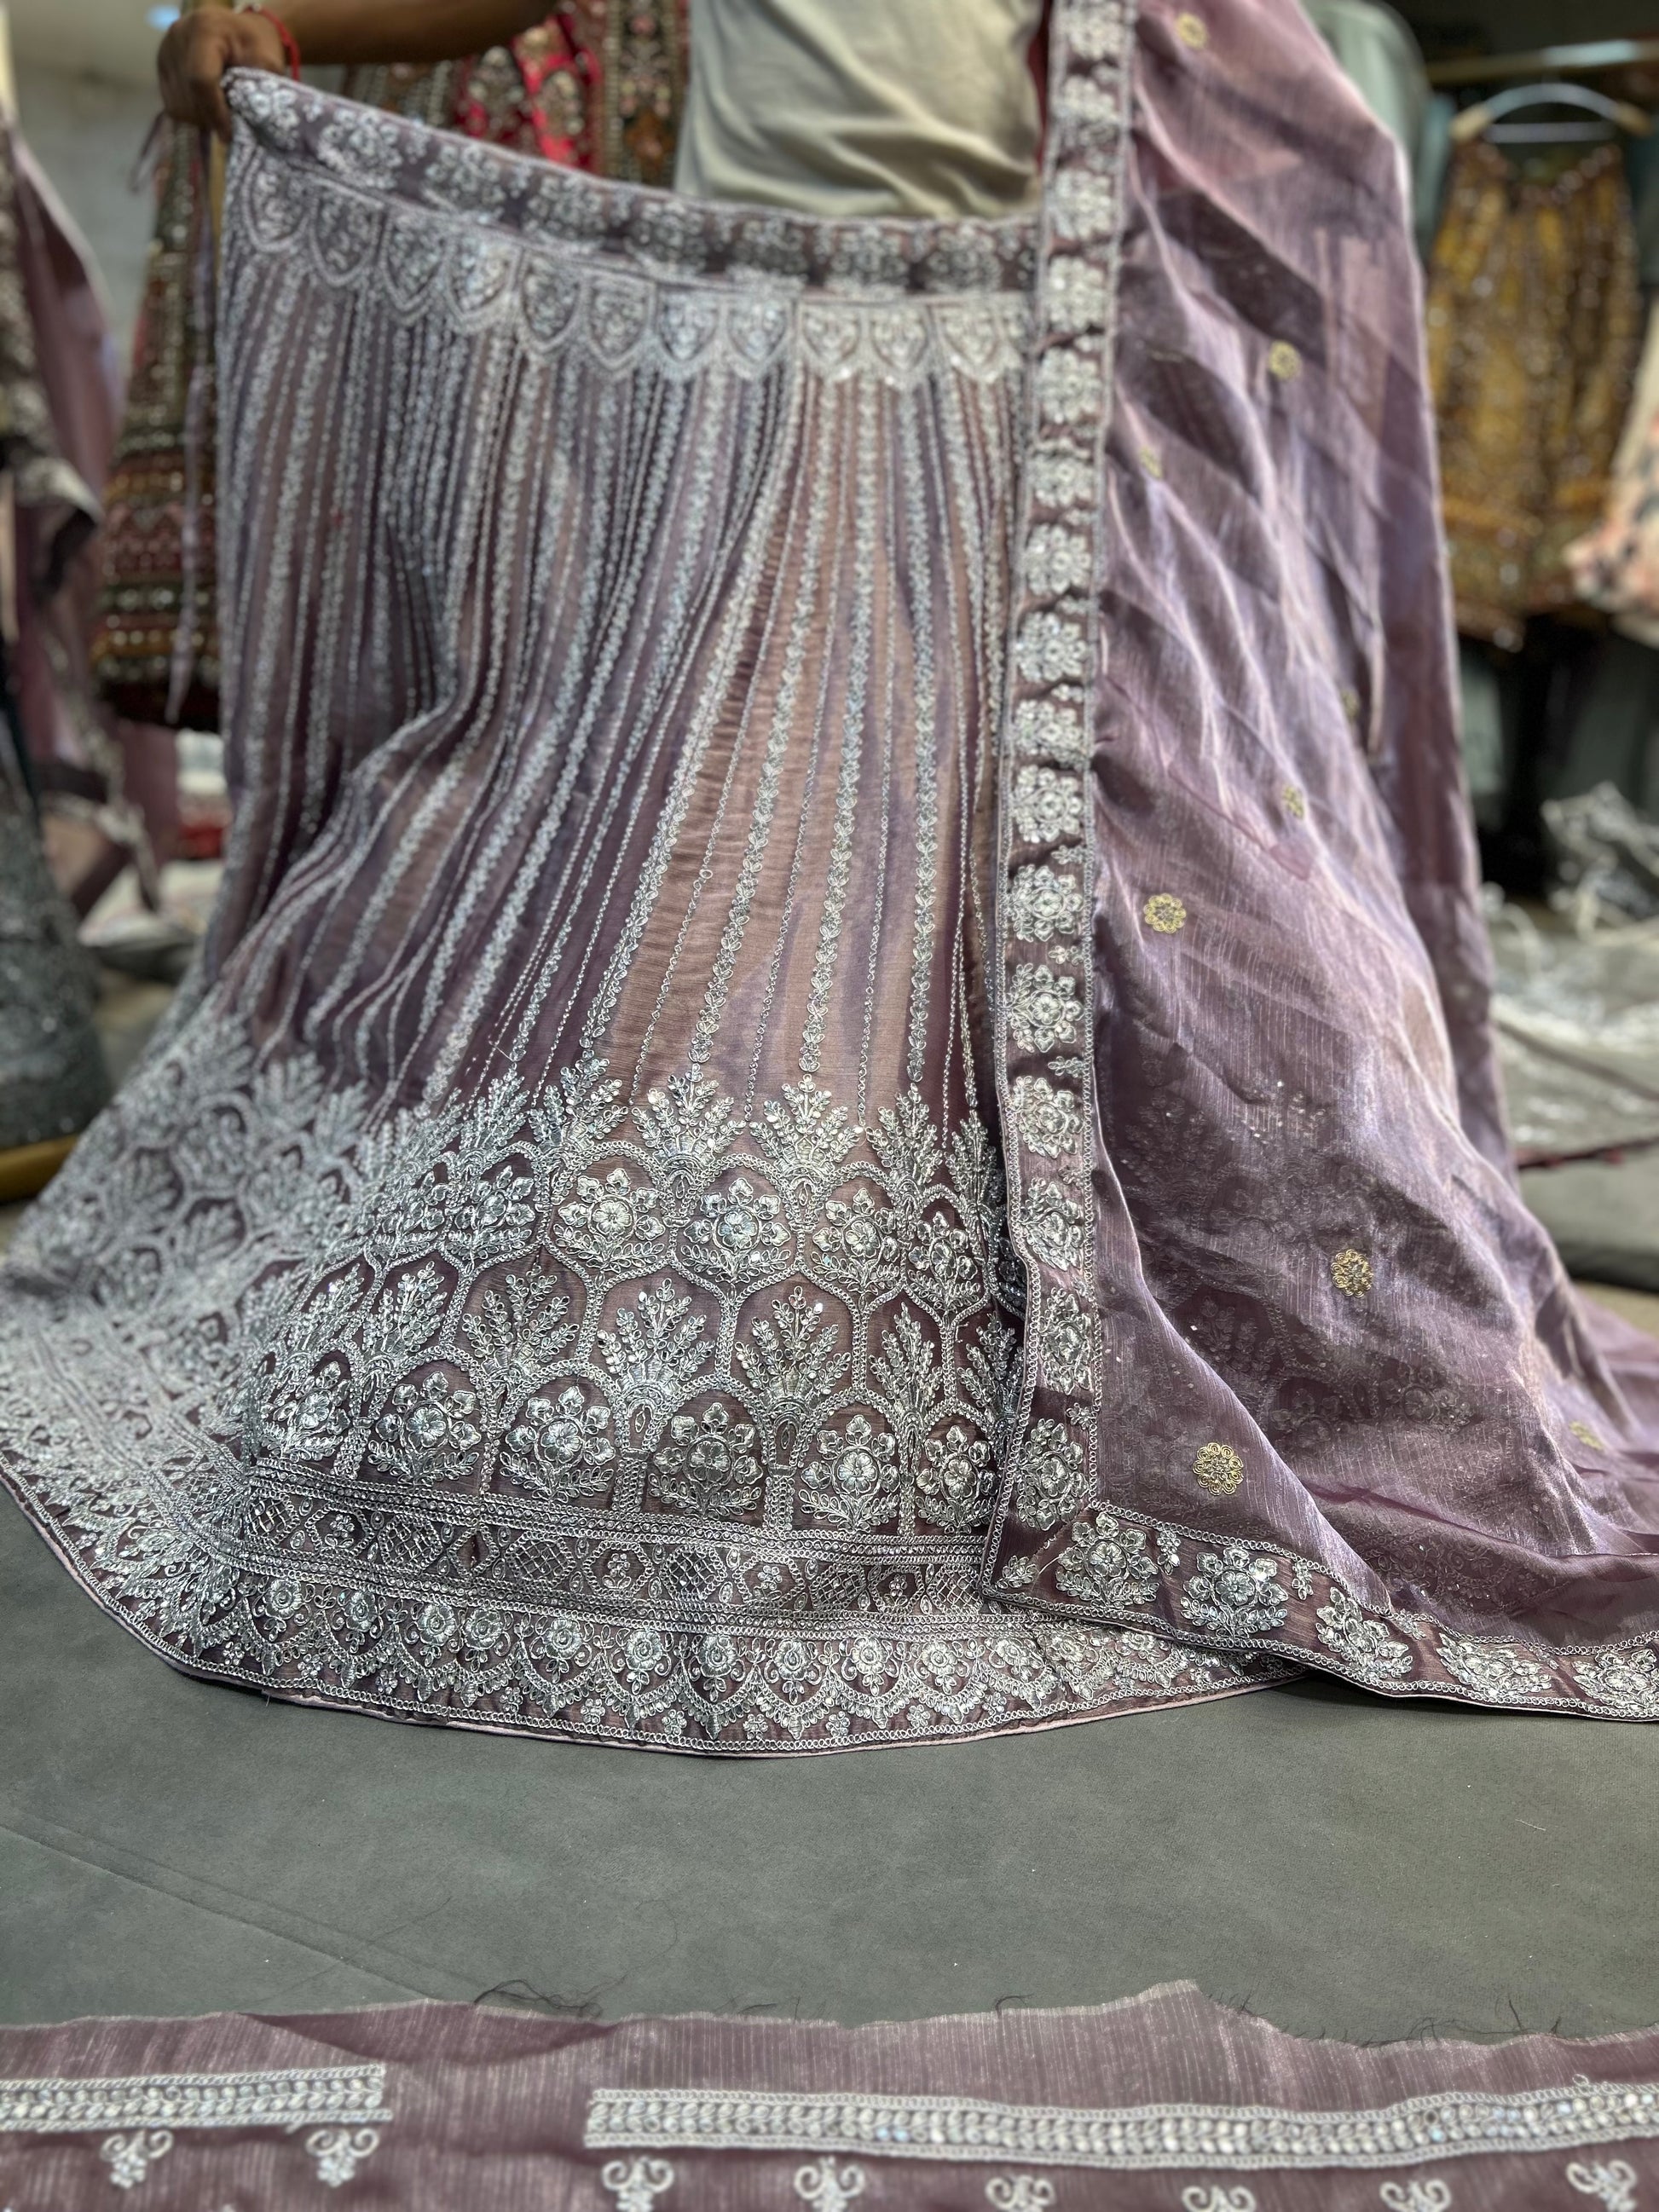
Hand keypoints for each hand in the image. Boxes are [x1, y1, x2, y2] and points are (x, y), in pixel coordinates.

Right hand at [157, 7, 289, 139]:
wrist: (237, 29)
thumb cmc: (255, 44)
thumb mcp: (267, 59)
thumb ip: (256, 87)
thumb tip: (243, 121)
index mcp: (205, 29)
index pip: (201, 79)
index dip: (215, 112)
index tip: (229, 134)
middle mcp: (178, 36)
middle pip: (187, 94)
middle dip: (210, 118)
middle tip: (229, 124)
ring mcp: (166, 50)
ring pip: (177, 103)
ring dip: (200, 118)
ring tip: (219, 113)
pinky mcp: (161, 64)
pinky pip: (171, 103)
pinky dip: (190, 114)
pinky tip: (206, 107)